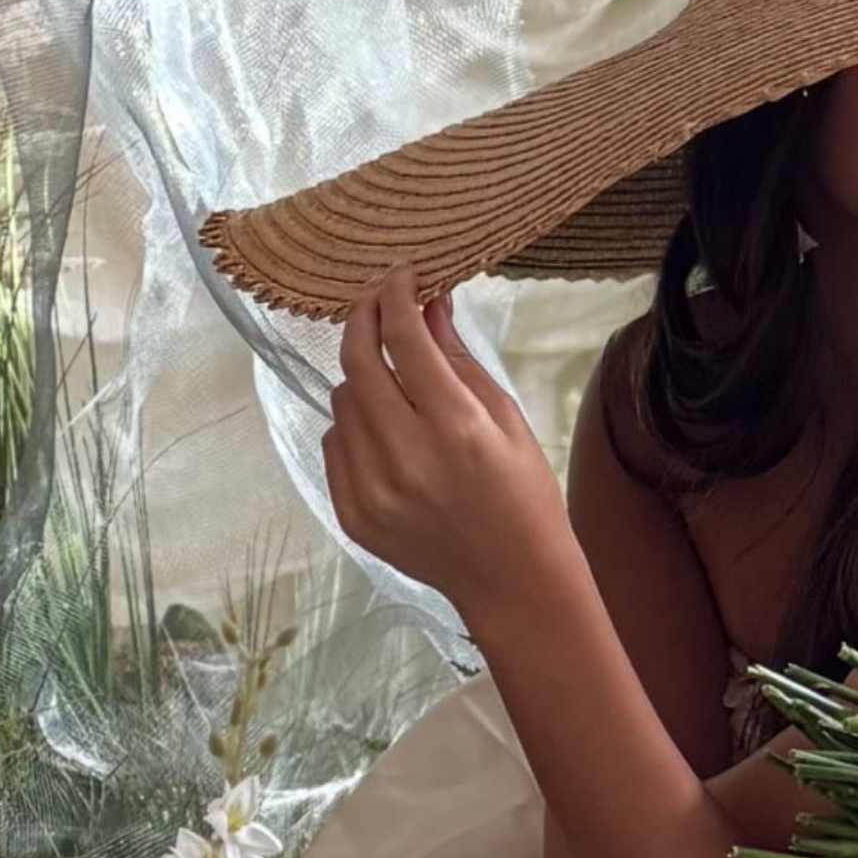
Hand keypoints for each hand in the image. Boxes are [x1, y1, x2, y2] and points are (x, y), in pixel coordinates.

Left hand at [320, 276, 577, 632]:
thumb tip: (428, 303)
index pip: (404, 338)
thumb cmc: (522, 495)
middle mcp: (405, 456)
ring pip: (342, 401)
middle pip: (357, 362)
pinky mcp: (352, 513)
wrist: (512, 581)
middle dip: (365, 319)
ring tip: (398, 385)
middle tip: (379, 302)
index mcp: (454, 427)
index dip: (397, 295)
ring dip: (363, 378)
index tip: (402, 276)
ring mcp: (371, 489)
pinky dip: (355, 426)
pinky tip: (389, 434)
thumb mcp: (506, 418)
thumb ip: (458, 359)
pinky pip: (335, 444)